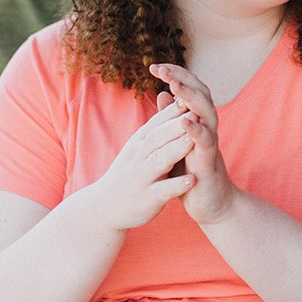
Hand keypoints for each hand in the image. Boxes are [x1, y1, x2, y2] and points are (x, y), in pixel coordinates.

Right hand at [82, 88, 194, 230]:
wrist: (104, 208)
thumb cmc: (129, 173)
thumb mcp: (140, 147)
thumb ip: (158, 127)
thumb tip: (175, 100)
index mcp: (140, 142)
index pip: (158, 122)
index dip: (174, 109)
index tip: (191, 94)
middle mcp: (139, 157)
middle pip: (159, 137)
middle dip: (177, 124)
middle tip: (197, 112)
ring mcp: (142, 178)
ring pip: (160, 160)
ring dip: (176, 149)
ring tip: (193, 140)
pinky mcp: (147, 198)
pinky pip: (163, 191)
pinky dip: (176, 186)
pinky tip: (191, 180)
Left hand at [151, 64, 238, 223]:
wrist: (210, 204)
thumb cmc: (192, 172)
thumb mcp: (177, 141)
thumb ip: (172, 118)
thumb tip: (163, 94)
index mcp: (198, 121)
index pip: (190, 89)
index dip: (175, 75)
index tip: (155, 66)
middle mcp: (207, 127)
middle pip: (201, 93)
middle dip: (182, 79)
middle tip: (161, 69)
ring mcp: (210, 143)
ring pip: (206, 112)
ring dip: (190, 98)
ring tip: (174, 86)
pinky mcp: (210, 161)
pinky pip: (206, 142)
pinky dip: (196, 130)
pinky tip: (185, 121)